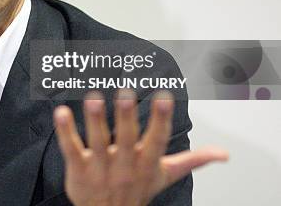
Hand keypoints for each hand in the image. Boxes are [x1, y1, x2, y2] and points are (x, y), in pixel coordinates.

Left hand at [53, 89, 228, 205]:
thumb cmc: (136, 190)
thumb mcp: (165, 175)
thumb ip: (191, 161)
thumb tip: (222, 154)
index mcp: (146, 162)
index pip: (156, 140)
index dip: (161, 119)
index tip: (164, 97)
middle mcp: (124, 164)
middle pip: (126, 138)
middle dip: (127, 116)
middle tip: (126, 93)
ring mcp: (100, 166)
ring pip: (98, 141)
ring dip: (96, 120)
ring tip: (94, 98)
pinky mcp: (78, 168)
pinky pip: (71, 148)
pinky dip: (65, 132)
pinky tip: (61, 113)